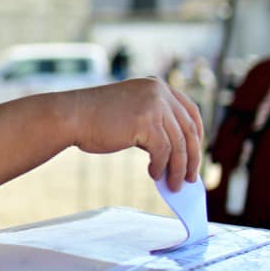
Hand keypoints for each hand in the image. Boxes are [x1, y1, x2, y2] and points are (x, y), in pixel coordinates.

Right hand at [65, 78, 203, 190]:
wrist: (71, 116)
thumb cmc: (95, 119)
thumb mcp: (131, 113)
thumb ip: (152, 124)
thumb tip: (173, 154)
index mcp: (157, 86)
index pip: (190, 111)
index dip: (197, 134)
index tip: (196, 152)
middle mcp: (159, 92)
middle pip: (188, 129)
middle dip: (192, 157)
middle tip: (191, 178)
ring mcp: (153, 105)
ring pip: (178, 143)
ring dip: (178, 168)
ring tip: (174, 184)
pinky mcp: (146, 122)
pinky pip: (163, 150)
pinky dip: (161, 166)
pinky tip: (154, 174)